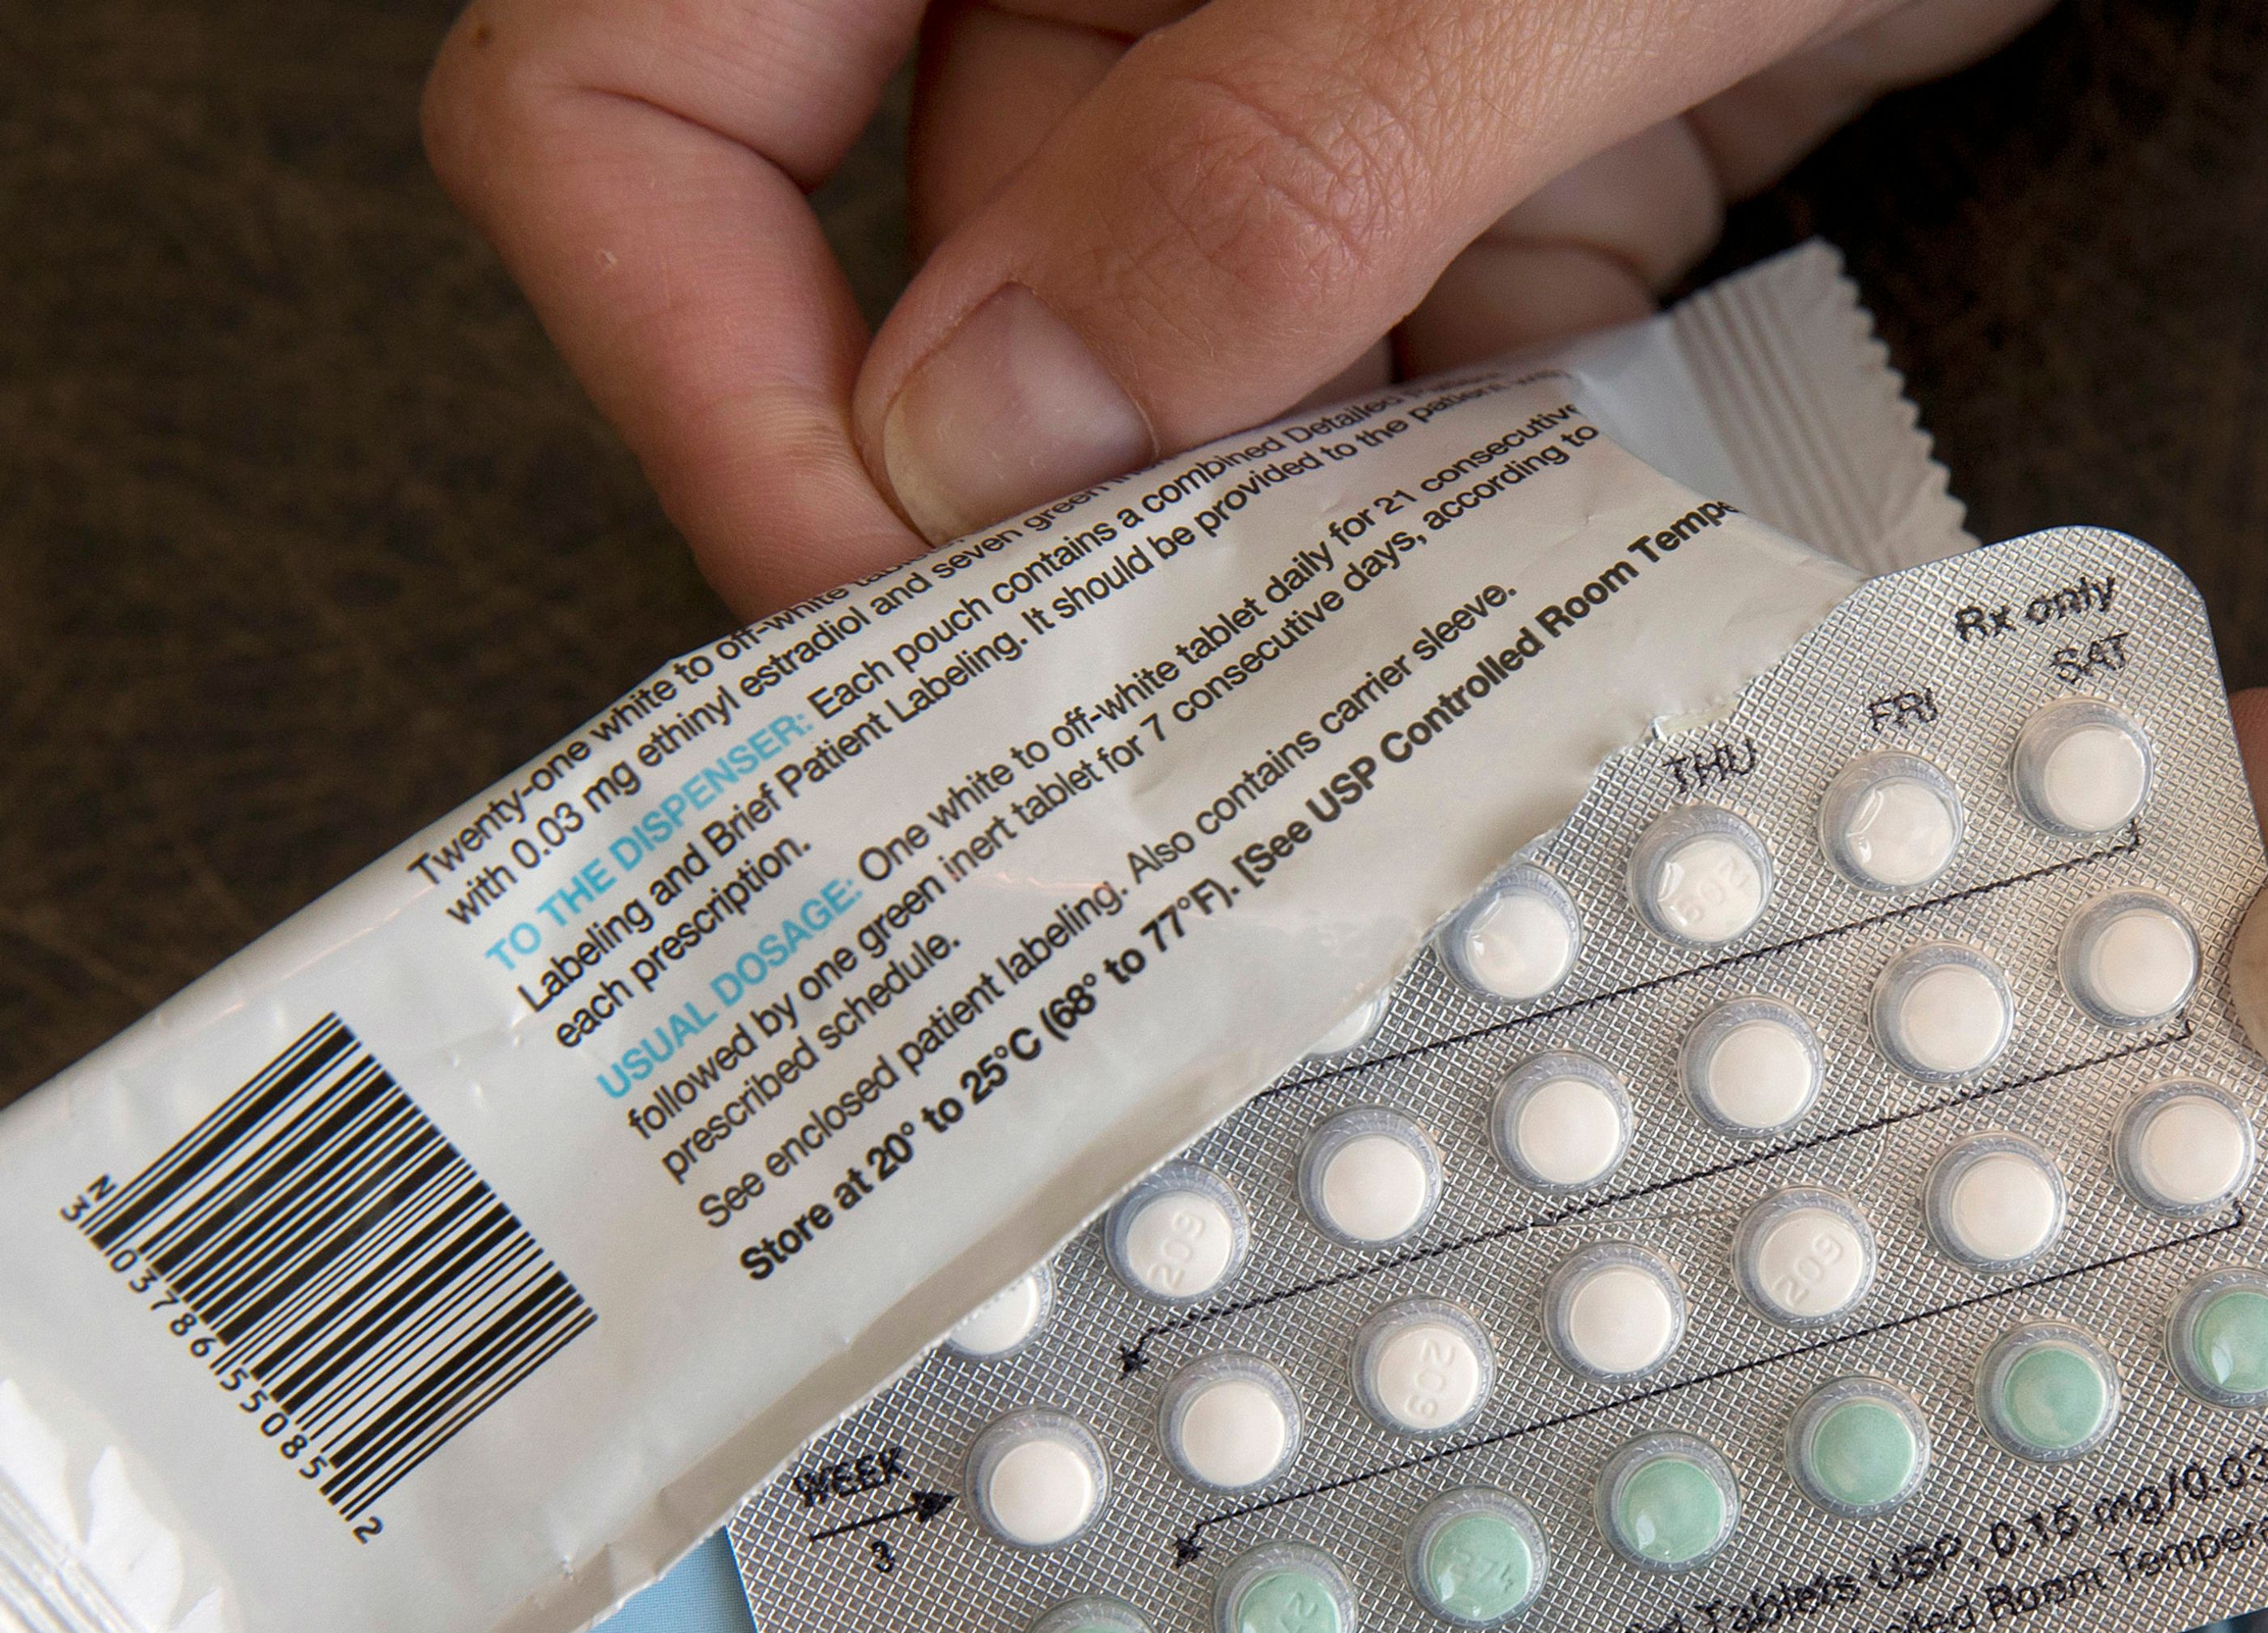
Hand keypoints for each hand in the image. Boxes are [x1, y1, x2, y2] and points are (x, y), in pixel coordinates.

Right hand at [423, 0, 2046, 616]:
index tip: (878, 609)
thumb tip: (992, 432)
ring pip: (1163, 393)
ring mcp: (1284, 72)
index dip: (704, 373)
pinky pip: (1380, 384)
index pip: (638, 94)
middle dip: (1020, 557)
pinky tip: (1490, 629)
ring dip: (1247, 577)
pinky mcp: (1467, 161)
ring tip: (1340, 753)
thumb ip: (1276, 154)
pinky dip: (1430, 517)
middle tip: (1127, 787)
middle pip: (926, 306)